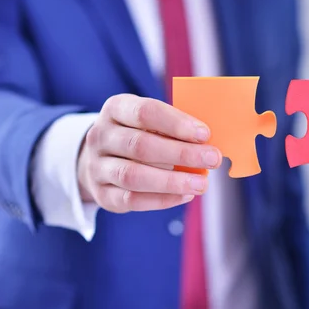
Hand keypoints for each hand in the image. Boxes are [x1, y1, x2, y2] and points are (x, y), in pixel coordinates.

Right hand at [77, 94, 221, 212]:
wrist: (101, 157)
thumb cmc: (139, 133)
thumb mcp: (152, 120)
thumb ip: (175, 127)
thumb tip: (208, 141)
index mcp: (115, 109)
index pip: (145, 112)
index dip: (176, 123)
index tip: (204, 134)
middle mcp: (100, 136)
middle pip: (140, 146)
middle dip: (181, 154)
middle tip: (212, 159)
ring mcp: (96, 167)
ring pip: (133, 176)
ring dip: (172, 182)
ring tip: (201, 184)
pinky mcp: (101, 194)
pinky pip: (131, 200)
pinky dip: (161, 199)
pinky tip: (185, 195)